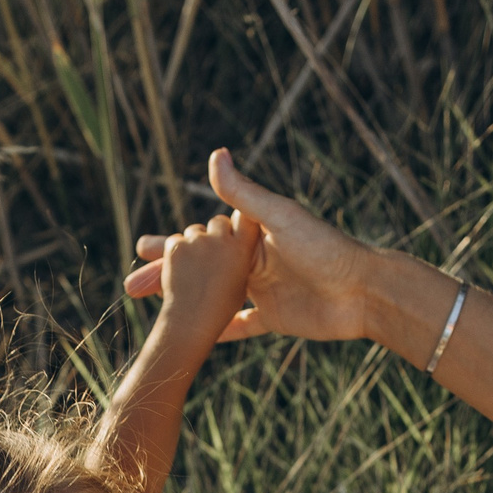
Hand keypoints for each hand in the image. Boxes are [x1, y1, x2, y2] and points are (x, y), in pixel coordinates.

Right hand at [125, 148, 379, 343]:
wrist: (362, 292)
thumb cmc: (325, 249)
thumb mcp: (280, 217)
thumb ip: (244, 193)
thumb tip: (216, 155)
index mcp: (252, 236)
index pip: (202, 239)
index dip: (170, 245)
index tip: (141, 247)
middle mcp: (254, 262)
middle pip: (199, 271)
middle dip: (166, 277)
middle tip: (130, 286)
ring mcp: (263, 291)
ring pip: (211, 298)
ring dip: (182, 303)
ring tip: (152, 310)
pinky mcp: (274, 319)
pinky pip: (239, 327)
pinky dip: (217, 332)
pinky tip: (193, 337)